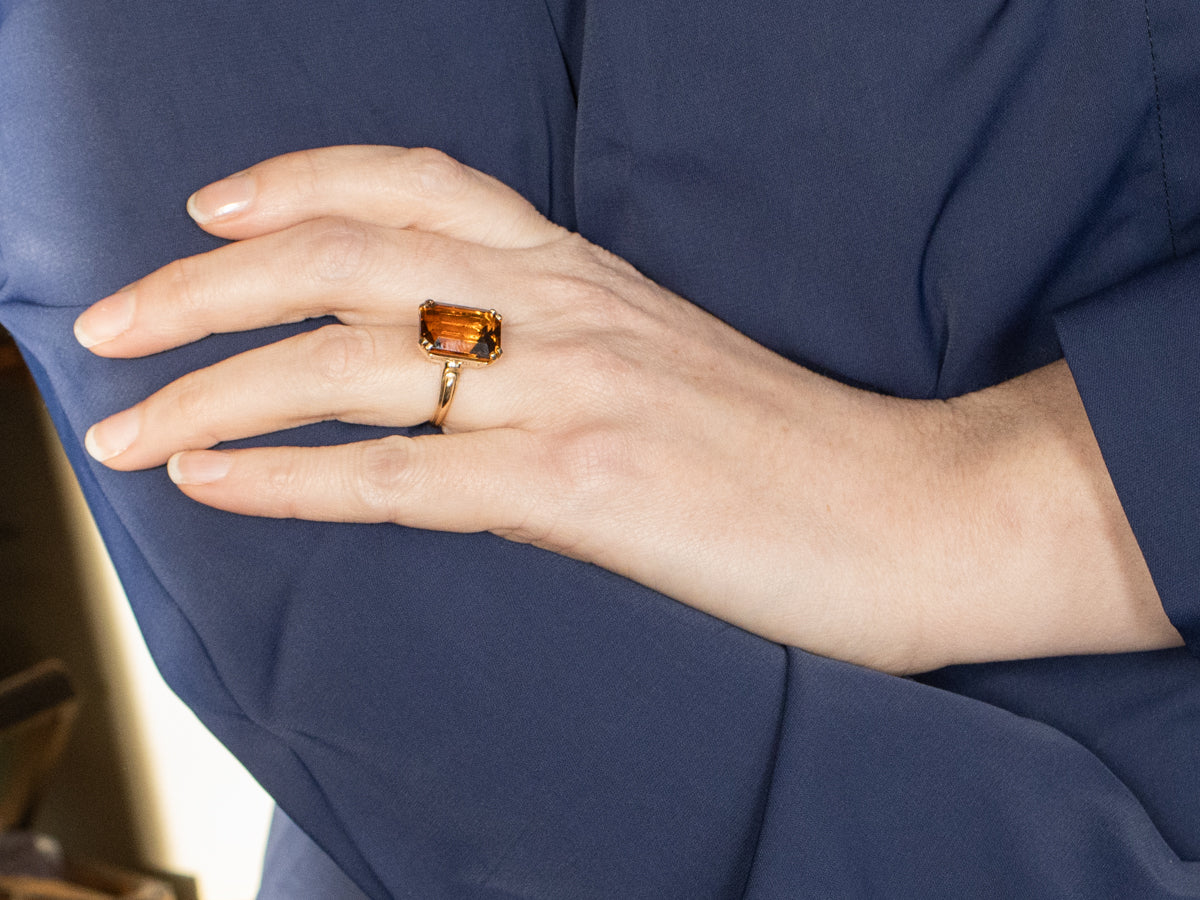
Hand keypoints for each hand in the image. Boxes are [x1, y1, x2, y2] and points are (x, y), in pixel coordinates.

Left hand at [75, 146, 1180, 672]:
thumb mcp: (672, 362)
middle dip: (208, 284)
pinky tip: (213, 480)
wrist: (918, 508)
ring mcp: (576, 396)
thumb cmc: (797, 448)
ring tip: (121, 421)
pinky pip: (405, 479)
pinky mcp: (587, 491)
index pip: (421, 186)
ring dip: (216, 385)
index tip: (216, 207)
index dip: (302, 181)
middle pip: (352, 258)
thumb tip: (471, 374)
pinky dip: (292, 478)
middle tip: (111, 319)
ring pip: (354, 364)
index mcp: (593, 274)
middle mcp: (571, 312)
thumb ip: (571, 345)